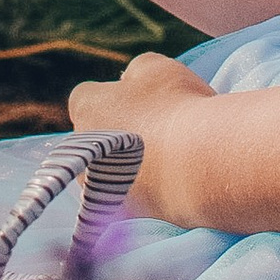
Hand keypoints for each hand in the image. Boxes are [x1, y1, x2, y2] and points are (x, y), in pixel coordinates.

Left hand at [66, 45, 215, 215]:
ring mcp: (98, 183)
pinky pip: (128, 195)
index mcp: (85, 106)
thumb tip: (130, 81)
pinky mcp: (120, 212)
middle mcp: (82, 147)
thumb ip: (137, 70)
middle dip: (117, 132)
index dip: (113, 97)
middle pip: (95, 135)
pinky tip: (171, 180)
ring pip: (108, 169)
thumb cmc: (175, 107)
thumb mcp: (156, 67)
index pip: (87, 98)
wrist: (197, 166)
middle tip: (156, 128)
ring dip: (127, 164)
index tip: (141, 101)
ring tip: (167, 157)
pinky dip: (144, 189)